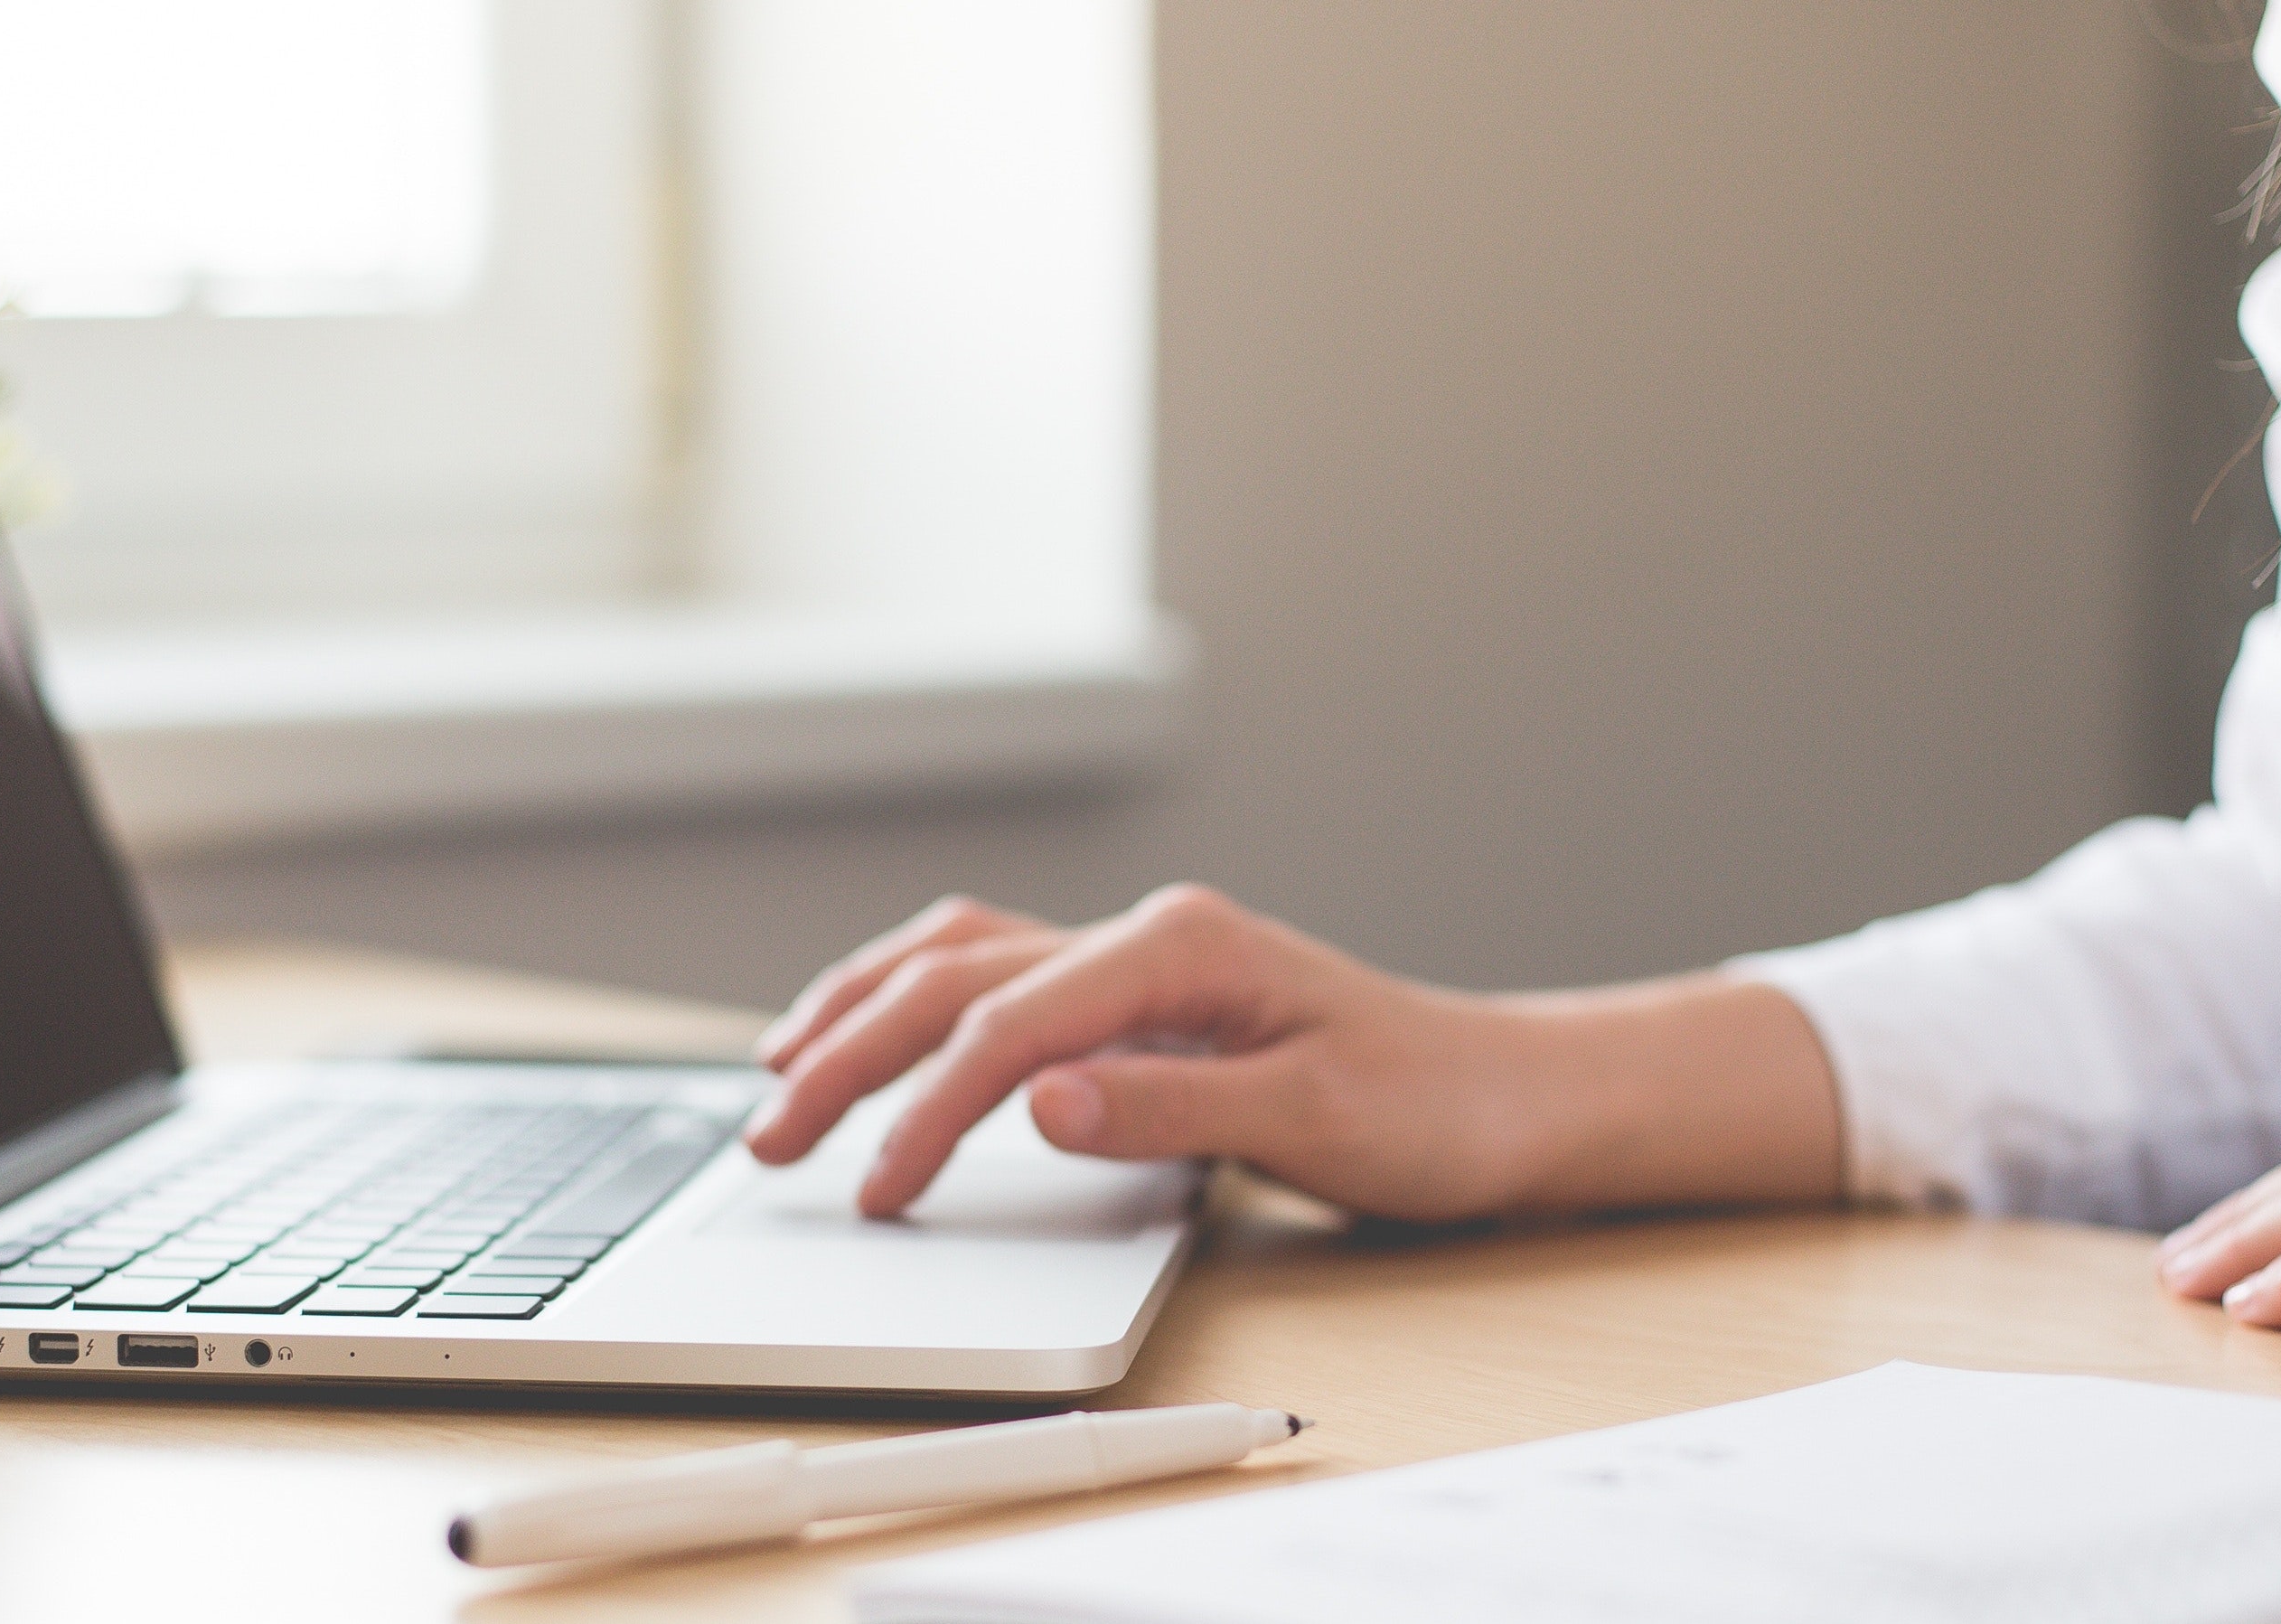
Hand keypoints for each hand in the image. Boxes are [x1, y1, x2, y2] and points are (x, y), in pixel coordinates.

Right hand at [741, 885, 1841, 1219]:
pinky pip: (995, 977)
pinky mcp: (1139, 998)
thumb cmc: (1433, 1106)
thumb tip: (1036, 1102)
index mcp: (1180, 948)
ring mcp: (1138, 960)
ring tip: (777, 1071)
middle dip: (847, 1053)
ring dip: (859, 1010)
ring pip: (958, 959)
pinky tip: (875, 1033)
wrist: (1509, 1096)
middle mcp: (1147, 937)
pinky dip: (915, 1003)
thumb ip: (1169, 1108)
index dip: (926, 1110)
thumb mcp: (1314, 1120)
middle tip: (770, 1139)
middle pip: (955, 979)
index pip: (1009, 1025)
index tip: (878, 1191)